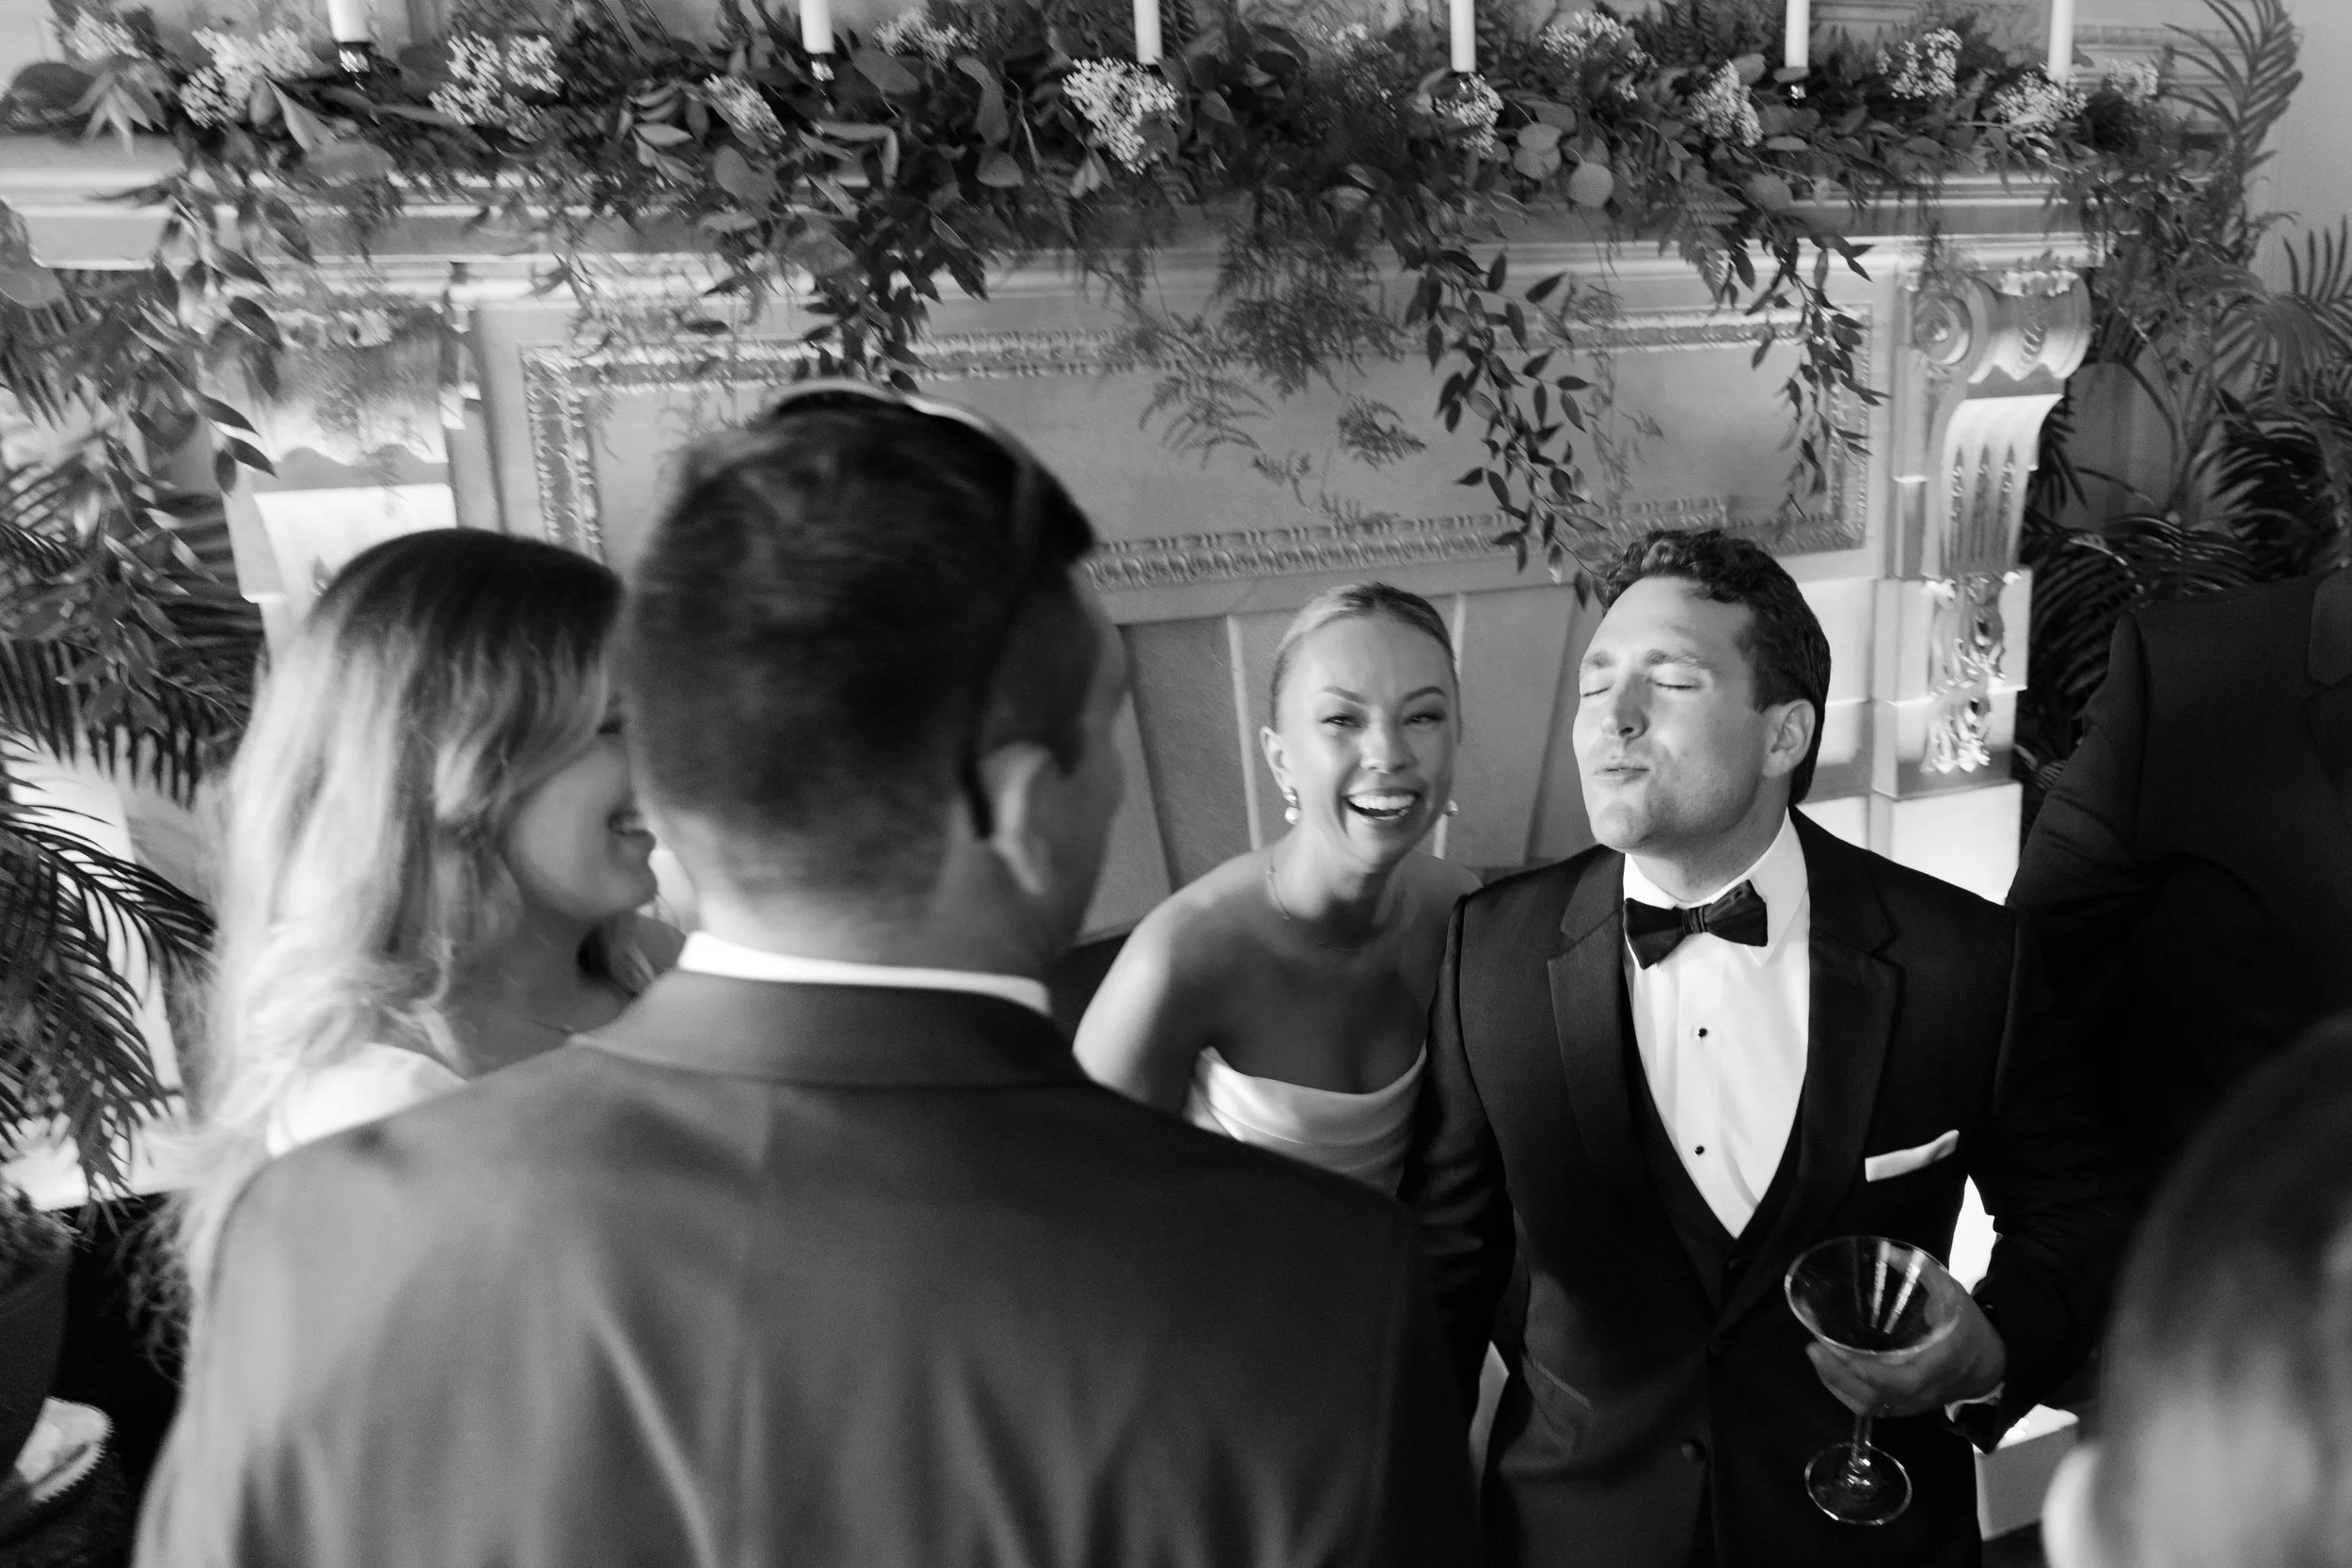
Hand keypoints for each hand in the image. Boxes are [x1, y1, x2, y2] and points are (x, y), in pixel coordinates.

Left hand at [1805, 1277, 2006, 1419]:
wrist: (1990, 1365)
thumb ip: (1924, 1272)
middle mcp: (1923, 1391)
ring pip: (1871, 1407)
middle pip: (1878, 1399)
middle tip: (1813, 1349)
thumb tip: (1886, 1250)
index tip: (1843, 1355)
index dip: (1873, 1374)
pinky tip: (1828, 1369)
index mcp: (1940, 1363)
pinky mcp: (1904, 1406)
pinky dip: (1846, 1393)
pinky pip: (1872, 1408)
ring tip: (1815, 1356)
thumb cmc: (1968, 1327)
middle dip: (1841, 1378)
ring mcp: (1913, 1404)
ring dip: (1838, 1386)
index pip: (1905, 1381)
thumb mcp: (1954, 1295)